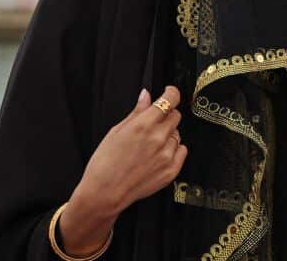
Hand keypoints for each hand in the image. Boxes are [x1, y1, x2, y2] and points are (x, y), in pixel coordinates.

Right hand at [61, 86, 186, 252]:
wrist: (104, 193)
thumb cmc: (104, 163)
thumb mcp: (115, 132)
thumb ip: (136, 112)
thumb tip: (146, 95)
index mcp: (143, 125)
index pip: (170, 100)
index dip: (171, 93)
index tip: (169, 92)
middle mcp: (158, 138)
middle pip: (176, 116)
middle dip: (166, 116)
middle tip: (153, 125)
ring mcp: (167, 155)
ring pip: (177, 134)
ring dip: (168, 136)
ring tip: (149, 147)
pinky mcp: (172, 170)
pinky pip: (182, 150)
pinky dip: (173, 150)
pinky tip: (156, 156)